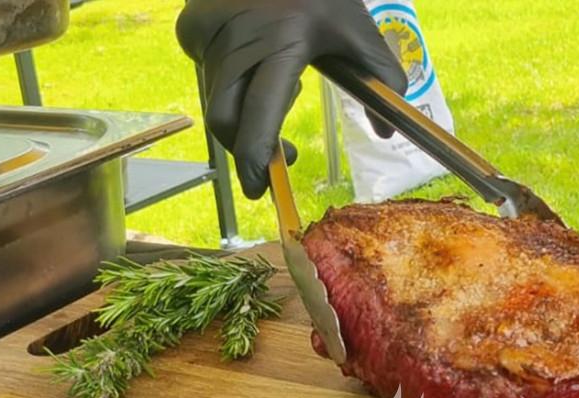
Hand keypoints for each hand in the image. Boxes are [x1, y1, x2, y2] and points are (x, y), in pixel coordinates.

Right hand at [176, 0, 407, 198]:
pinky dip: (229, 82)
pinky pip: (206, 74)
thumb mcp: (359, 29)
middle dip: (247, 149)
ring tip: (282, 84)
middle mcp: (238, 42)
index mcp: (282, 44)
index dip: (254, 158)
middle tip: (276, 158)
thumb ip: (383, 80)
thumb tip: (387, 132)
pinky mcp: (191, 29)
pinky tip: (254, 58)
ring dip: (244, 110)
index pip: (257, 116)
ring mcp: (208, 33)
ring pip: (216, 99)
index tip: (260, 188)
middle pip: (225, 120)